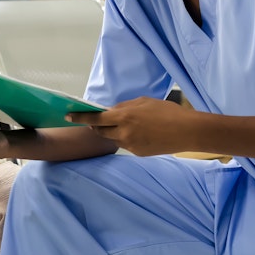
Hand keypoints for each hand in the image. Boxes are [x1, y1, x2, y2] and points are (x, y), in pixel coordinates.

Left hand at [67, 97, 196, 155]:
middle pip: (100, 131)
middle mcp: (123, 132)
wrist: (187, 132)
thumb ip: (125, 106)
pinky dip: (127, 138)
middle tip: (95, 122)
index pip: (95, 118)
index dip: (80, 118)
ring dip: (113, 132)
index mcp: (124, 116)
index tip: (68, 116)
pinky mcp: (138, 153)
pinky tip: (141, 133)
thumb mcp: (143, 102)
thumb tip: (112, 110)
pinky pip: (126, 144)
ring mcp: (130, 145)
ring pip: (113, 139)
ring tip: (126, 125)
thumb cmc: (167, 112)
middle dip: (96, 126)